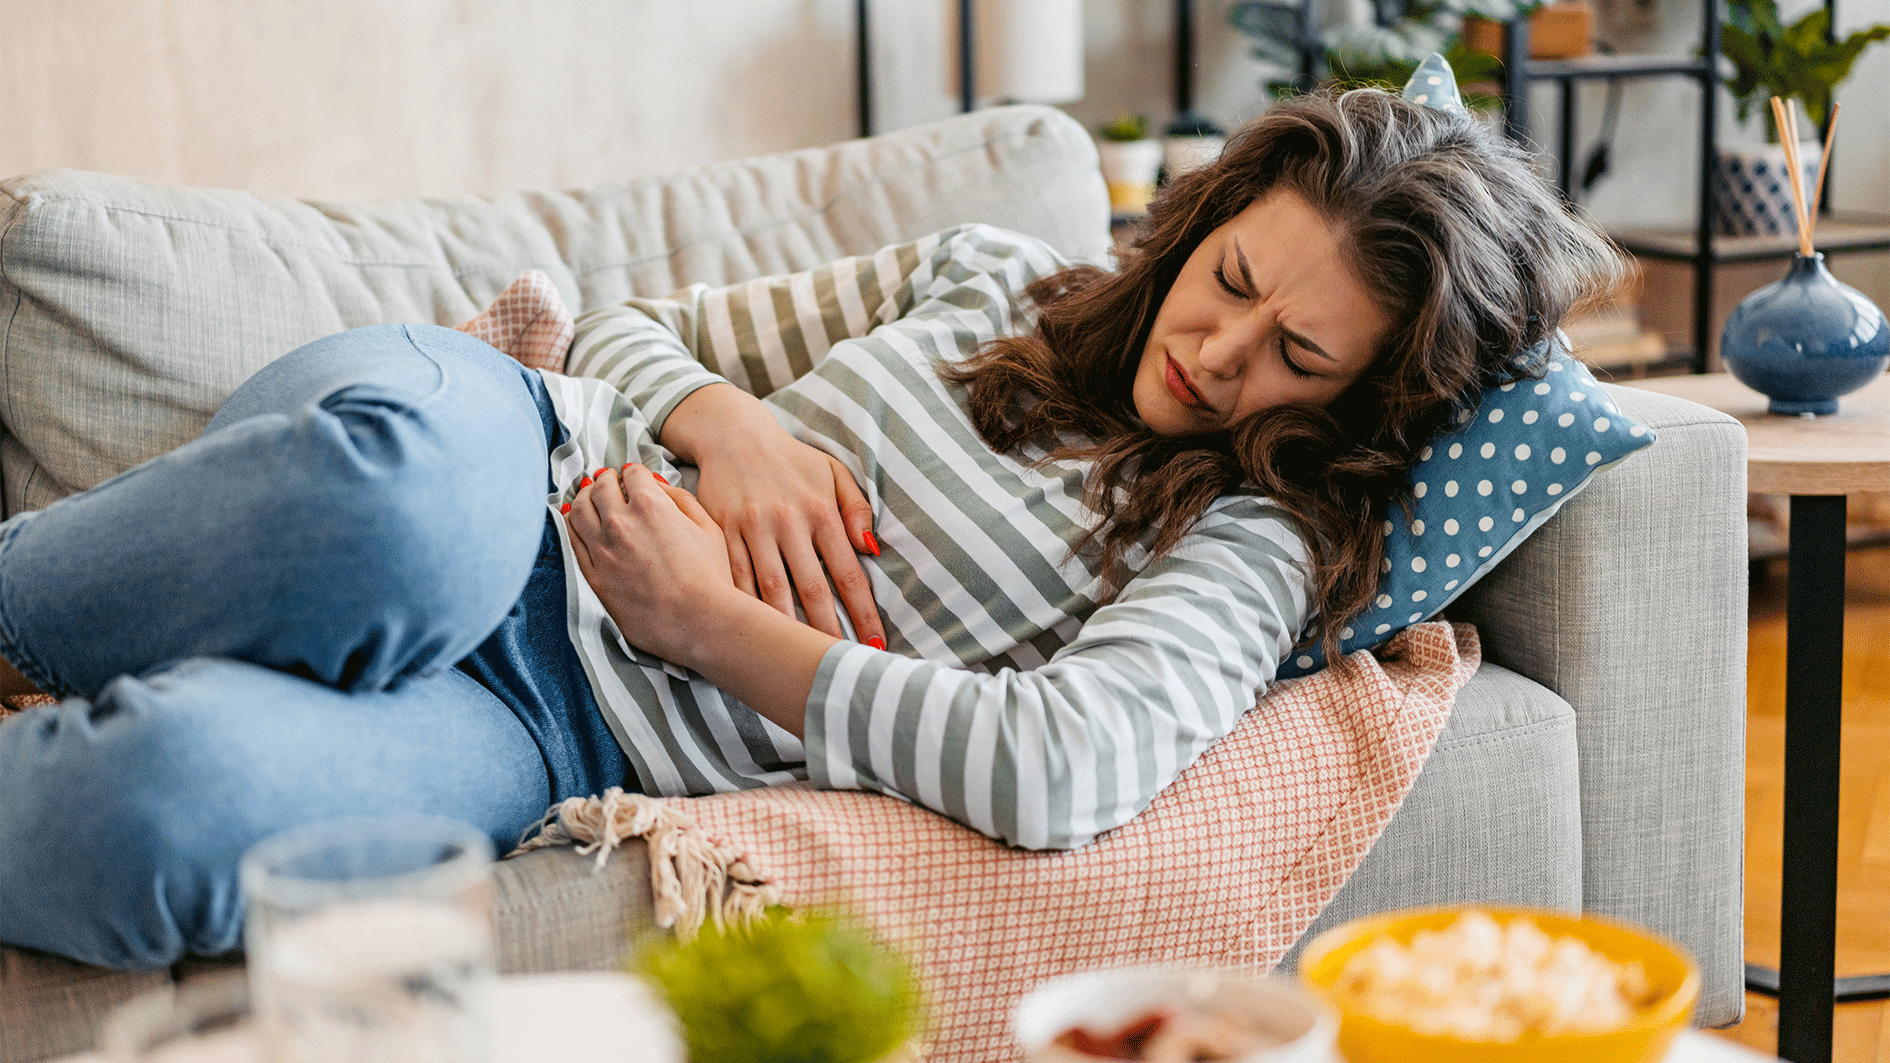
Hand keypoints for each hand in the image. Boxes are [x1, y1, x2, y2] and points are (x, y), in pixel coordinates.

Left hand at [563, 464, 740, 666]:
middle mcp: (621, 522)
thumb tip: (656, 485)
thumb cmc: (710, 577)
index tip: (633, 477)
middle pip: (601, 487)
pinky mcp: (594, 576)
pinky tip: (574, 518)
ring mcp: (603, 550)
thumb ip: (680, 498)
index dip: (633, 473)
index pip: (632, 475)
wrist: (699, 620)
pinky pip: (572, 541)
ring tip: (588, 496)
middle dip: (605, 480)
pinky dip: (571, 524)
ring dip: (583, 497)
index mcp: (651, 505)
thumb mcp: (707, 526)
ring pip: (579, 510)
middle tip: (608, 480)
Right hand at [662, 384, 884, 647]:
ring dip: (785, 627)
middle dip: (827, 631)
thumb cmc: (791, 459)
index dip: (863, 612)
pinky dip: (745, 607)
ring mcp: (752, 528)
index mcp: (819, 510)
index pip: (847, 572)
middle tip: (839, 664)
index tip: (875, 643)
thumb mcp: (832, 472)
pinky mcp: (722, 532)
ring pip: (771, 589)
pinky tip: (751, 633)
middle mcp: (787, 522)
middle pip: (811, 588)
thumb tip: (873, 549)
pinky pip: (735, 577)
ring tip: (798, 658)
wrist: (733, 435)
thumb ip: (857, 508)